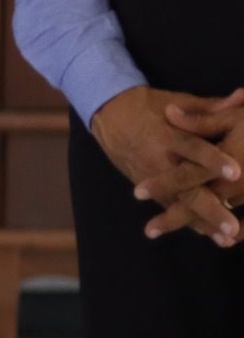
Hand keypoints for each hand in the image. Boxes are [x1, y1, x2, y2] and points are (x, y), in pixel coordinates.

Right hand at [91, 86, 243, 244]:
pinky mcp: (146, 185)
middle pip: (185, 187)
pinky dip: (188, 220)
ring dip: (201, 222)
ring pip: (178, 204)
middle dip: (209, 208)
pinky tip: (209, 235)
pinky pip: (169, 206)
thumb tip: (242, 98)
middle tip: (232, 228)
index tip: (237, 173)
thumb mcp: (179, 100)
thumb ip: (212, 106)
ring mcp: (150, 175)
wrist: (107, 114)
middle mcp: (157, 158)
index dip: (214, 160)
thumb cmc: (149, 105)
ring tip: (226, 240)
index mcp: (167, 133)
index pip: (193, 148)